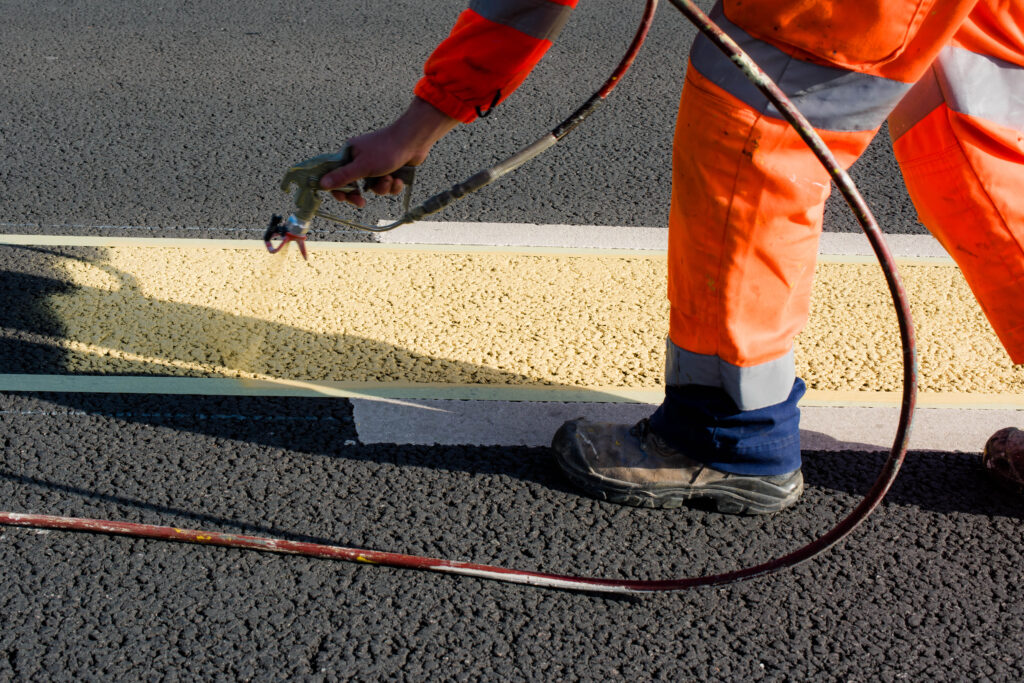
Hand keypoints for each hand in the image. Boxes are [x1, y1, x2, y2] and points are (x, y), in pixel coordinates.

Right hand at [321, 97, 458, 207]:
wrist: (414, 142)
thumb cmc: (387, 149)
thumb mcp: (362, 166)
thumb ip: (342, 176)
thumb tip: (322, 184)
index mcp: (350, 154)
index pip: (336, 174)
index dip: (337, 188)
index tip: (342, 199)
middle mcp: (361, 159)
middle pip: (354, 184)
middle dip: (360, 194)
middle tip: (361, 202)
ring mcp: (376, 165)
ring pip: (373, 187)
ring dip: (382, 187)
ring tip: (389, 178)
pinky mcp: (389, 170)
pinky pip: (386, 185)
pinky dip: (393, 185)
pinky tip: (398, 178)